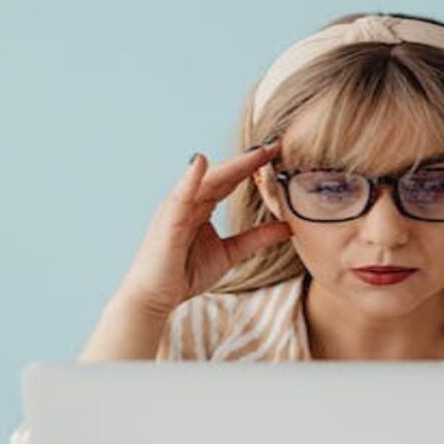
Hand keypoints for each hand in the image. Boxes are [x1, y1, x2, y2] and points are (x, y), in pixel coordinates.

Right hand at [113, 139, 291, 317]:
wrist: (155, 297)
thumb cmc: (184, 274)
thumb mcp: (230, 253)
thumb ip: (256, 238)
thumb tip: (289, 227)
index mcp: (201, 205)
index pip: (231, 180)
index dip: (254, 167)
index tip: (278, 153)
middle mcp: (188, 201)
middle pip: (222, 175)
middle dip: (248, 160)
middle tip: (274, 146)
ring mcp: (176, 208)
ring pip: (207, 180)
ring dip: (231, 165)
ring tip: (256, 153)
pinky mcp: (166, 221)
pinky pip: (179, 196)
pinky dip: (189, 178)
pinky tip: (200, 162)